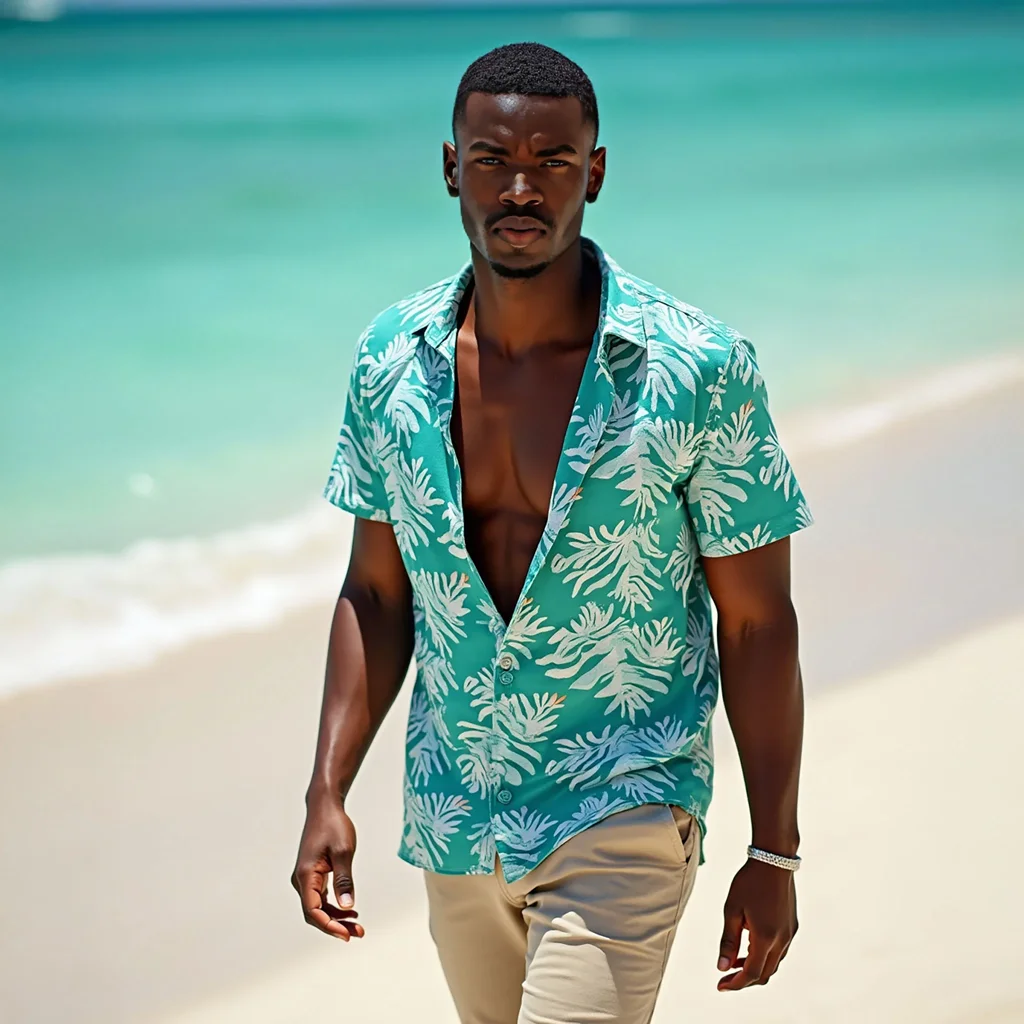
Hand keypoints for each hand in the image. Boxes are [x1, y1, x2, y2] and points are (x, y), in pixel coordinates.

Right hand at [291, 791, 363, 940]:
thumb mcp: (343, 851)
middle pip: (315, 913)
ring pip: (318, 907)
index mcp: (305, 875)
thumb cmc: (333, 825)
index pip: (313, 911)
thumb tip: (347, 906)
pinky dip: (334, 906)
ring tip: (357, 925)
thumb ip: (345, 879)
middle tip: (358, 933)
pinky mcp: (313, 874)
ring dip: (336, 918)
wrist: (325, 806)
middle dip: (335, 926)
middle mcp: (301, 880)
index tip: (347, 935)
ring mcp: (306, 878)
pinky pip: (321, 897)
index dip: (330, 926)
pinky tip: (349, 910)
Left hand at [717, 857, 797, 989]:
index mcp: (766, 938)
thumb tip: (721, 967)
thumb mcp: (732, 910)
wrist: (774, 860)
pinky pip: (779, 951)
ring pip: (773, 963)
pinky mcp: (792, 926)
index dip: (735, 983)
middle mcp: (782, 940)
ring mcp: (790, 934)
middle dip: (744, 979)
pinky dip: (764, 955)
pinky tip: (749, 945)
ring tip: (734, 961)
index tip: (720, 986)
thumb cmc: (748, 882)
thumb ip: (728, 941)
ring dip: (754, 967)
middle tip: (725, 977)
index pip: (751, 973)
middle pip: (764, 973)